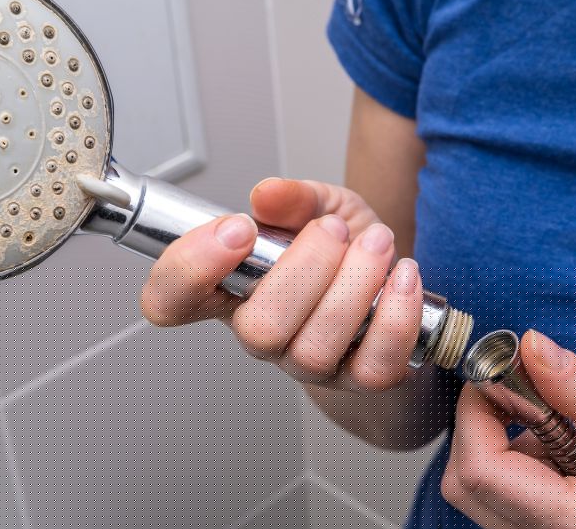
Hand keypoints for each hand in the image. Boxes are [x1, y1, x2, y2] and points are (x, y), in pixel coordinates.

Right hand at [141, 178, 423, 390]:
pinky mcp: (360, 378)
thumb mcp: (319, 207)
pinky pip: (374, 363)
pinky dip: (395, 315)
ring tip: (376, 243)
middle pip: (257, 328)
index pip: (171, 300)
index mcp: (233, 290)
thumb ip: (294, 198)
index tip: (236, 230)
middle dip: (304, 268)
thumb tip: (267, 195)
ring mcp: (309, 363)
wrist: (394, 290)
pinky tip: (404, 276)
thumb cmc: (346, 250)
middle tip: (332, 230)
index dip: (188, 270)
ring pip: (316, 347)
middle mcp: (263, 334)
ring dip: (354, 285)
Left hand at [442, 330, 575, 528]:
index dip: (477, 412)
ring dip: (501, 444)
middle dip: (480, 425)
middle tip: (522, 392)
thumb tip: (533, 348)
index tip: (498, 376)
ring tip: (562, 429)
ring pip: (478, 491)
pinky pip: (500, 498)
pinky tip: (564, 452)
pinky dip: (516, 463)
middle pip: (464, 483)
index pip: (480, 470)